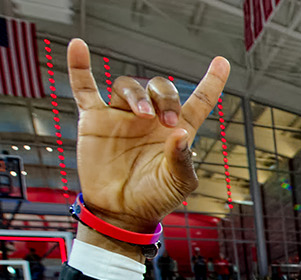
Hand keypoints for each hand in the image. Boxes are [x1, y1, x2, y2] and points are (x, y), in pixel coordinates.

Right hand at [67, 39, 228, 232]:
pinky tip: (78, 47)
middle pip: (160, 88)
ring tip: (141, 115)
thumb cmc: (154, 199)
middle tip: (167, 122)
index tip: (221, 63)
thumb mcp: (177, 183)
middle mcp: (150, 119)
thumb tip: (181, 133)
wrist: (120, 213)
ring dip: (137, 95)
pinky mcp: (94, 120)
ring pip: (128, 86)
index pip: (198, 100)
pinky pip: (85, 87)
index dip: (211, 82)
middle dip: (166, 98)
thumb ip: (182, 159)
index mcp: (176, 130)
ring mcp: (121, 116)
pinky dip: (79, 66)